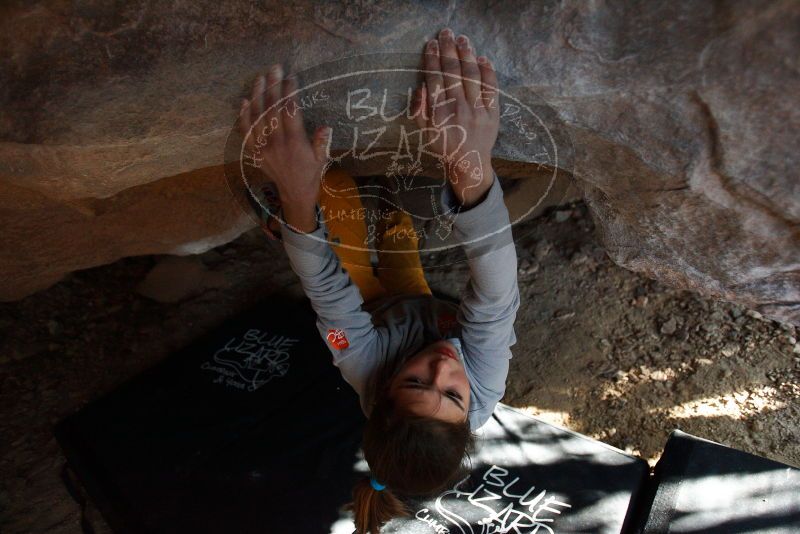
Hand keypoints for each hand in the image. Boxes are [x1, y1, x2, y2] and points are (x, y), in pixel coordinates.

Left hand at [239, 64, 331, 230]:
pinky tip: (244, 101)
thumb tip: (325, 127)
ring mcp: (263, 148)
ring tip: (260, 78)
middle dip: (273, 87)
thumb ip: (321, 142)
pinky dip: (244, 116)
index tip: (291, 77)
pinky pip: (246, 132)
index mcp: (295, 143)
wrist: (294, 193)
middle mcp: (277, 143)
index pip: (290, 112)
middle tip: (274, 68)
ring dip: (257, 96)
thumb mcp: (321, 158)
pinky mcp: (255, 152)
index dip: (289, 92)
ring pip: (257, 117)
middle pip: (272, 109)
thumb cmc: (311, 173)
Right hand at [411, 28, 499, 207]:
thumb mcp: (424, 131)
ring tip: (462, 39)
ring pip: (471, 76)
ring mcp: (477, 111)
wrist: (469, 163)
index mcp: (439, 114)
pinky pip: (491, 88)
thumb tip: (421, 87)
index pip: (434, 80)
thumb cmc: (443, 145)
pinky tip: (482, 58)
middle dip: (448, 50)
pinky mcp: (493, 113)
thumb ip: (419, 109)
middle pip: (452, 73)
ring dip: (466, 55)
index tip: (431, 44)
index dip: (433, 60)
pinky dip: (488, 71)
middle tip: (446, 33)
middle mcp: (458, 110)